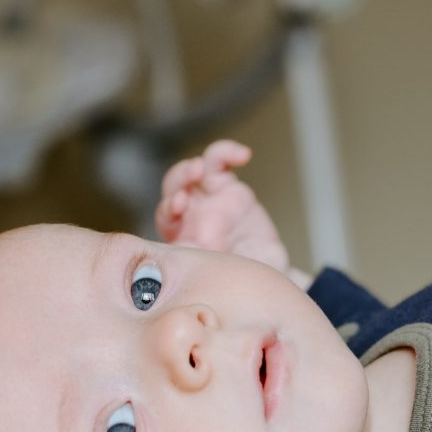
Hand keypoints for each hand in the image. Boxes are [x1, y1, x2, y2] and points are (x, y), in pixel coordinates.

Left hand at [155, 140, 291, 276]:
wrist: (264, 271)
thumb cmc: (236, 278)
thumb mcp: (220, 276)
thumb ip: (205, 265)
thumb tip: (192, 261)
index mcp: (181, 237)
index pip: (166, 218)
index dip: (169, 209)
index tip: (179, 205)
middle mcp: (190, 214)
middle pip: (174, 187)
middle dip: (179, 180)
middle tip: (192, 177)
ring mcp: (208, 198)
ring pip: (193, 170)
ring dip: (194, 166)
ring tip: (201, 168)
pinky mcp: (227, 186)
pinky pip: (221, 162)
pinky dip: (228, 153)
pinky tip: (243, 155)